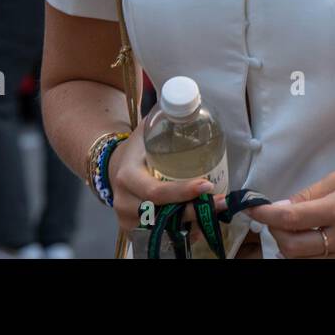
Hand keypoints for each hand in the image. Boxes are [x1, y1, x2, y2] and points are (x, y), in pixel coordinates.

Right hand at [106, 118, 220, 239]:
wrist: (114, 166)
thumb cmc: (138, 146)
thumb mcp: (148, 129)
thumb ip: (168, 117)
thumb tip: (191, 99)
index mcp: (126, 177)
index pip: (156, 191)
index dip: (182, 192)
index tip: (207, 185)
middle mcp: (125, 202)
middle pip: (163, 215)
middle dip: (194, 211)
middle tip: (220, 202)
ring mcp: (128, 220)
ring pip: (165, 228)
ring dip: (193, 222)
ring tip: (215, 211)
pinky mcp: (135, 230)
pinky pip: (161, 235)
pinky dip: (184, 231)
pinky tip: (202, 223)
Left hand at [248, 165, 334, 257]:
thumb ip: (310, 194)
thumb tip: (281, 207)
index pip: (292, 219)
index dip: (267, 216)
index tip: (254, 210)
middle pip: (294, 249)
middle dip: (276, 234)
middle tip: (276, 220)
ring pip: (305, 262)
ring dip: (290, 247)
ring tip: (293, 230)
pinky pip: (323, 265)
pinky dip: (309, 256)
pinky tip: (310, 241)